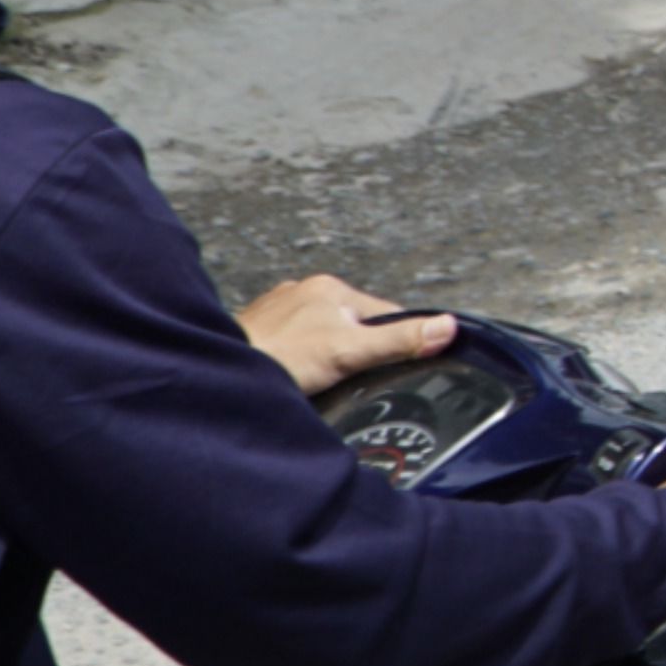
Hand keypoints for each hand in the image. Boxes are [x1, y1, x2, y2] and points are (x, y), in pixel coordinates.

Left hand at [240, 275, 452, 396]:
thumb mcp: (351, 353)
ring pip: (322, 332)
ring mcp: (280, 308)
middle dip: (355, 349)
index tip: (387, 365)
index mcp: (331, 288)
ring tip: (317, 377)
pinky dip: (299, 357)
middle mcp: (304, 290)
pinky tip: (294, 373)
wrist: (219, 372)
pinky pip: (295, 341)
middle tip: (345, 377)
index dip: (393, 342)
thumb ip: (399, 341)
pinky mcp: (260, 327)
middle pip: (353, 324)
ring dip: (325, 354)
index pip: (385, 314)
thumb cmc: (279, 360)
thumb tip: (446, 327)